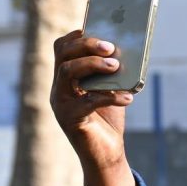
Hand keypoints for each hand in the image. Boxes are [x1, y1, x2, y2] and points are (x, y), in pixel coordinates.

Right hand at [50, 29, 133, 172]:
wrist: (106, 153)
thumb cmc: (109, 118)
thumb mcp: (111, 90)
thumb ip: (113, 73)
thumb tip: (128, 50)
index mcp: (66, 78)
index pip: (61, 48)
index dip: (77, 37)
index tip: (97, 32)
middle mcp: (59, 88)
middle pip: (63, 56)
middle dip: (87, 46)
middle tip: (111, 47)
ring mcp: (60, 103)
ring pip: (67, 72)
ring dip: (93, 64)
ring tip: (116, 66)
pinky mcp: (70, 119)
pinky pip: (86, 102)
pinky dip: (109, 97)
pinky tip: (127, 98)